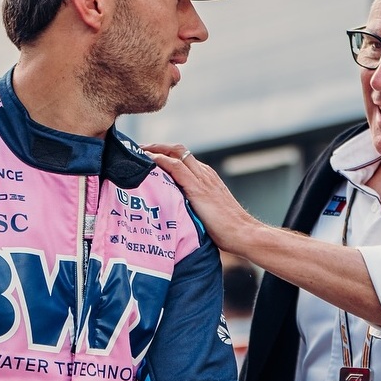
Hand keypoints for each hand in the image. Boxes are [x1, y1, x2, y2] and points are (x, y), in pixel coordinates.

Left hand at [144, 144, 261, 253]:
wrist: (243, 233)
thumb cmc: (227, 230)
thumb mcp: (206, 213)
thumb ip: (191, 207)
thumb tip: (174, 215)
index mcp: (206, 177)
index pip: (182, 158)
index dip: (163, 154)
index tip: (146, 157)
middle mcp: (204, 173)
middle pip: (177, 150)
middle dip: (156, 147)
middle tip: (137, 150)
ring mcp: (202, 178)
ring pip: (175, 153)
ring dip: (154, 149)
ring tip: (137, 152)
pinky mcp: (198, 187)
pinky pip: (175, 166)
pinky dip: (159, 160)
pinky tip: (146, 161)